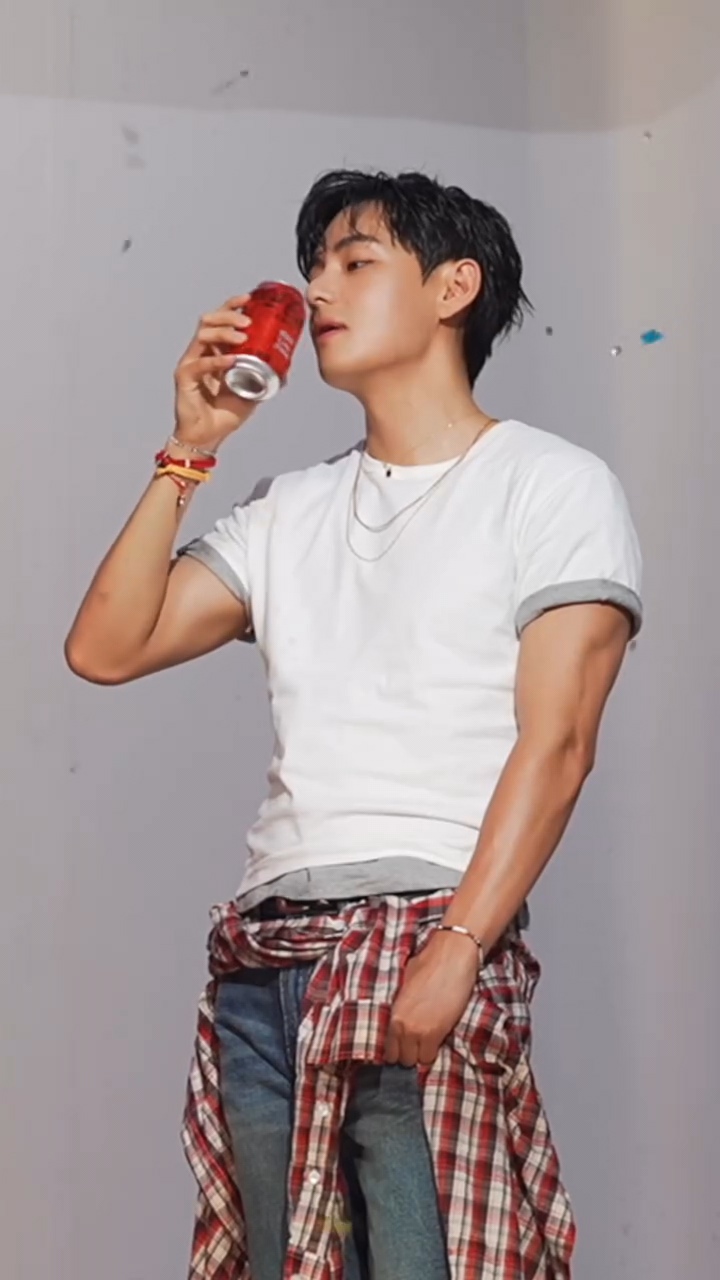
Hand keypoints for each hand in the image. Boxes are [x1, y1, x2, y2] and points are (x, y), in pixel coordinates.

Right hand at [173, 295, 256, 450]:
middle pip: (209, 320)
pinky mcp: (184, 377)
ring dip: (224, 333)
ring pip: (203, 335)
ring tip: (242, 337)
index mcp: (216, 350)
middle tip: (248, 321)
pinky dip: (217, 360)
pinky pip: (199, 363)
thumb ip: (266, 376)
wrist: (209, 435)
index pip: (221, 320)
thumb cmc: (224, 412)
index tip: (249, 299)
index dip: (233, 306)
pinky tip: (231, 360)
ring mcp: (192, 362)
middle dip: (229, 315)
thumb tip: (287, 366)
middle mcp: (201, 351)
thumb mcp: (253, 390)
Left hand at [384, 929, 479, 1067]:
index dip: (397, 1050)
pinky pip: (430, 1056)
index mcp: (393, 1013)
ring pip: (416, 1061)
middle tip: (418, 1044)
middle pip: (401, 1059)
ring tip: (429, 1041)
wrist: (451, 957)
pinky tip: (438, 1039)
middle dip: (410, 1053)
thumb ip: (402, 1005)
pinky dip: (433, 1051)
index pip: (388, 1050)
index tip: (404, 1047)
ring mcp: (418, 1031)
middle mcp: (402, 1026)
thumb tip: (403, 1015)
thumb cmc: (429, 964)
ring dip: (422, 1054)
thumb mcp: (406, 984)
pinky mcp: (437, 1033)